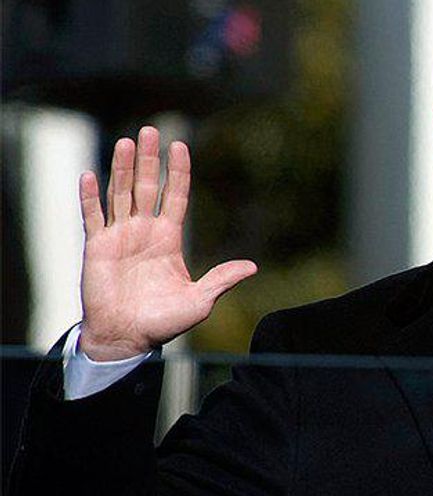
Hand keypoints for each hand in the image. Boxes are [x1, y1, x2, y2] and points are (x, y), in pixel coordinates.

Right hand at [78, 126, 256, 360]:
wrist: (127, 337)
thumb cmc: (163, 323)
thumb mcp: (200, 301)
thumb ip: (221, 280)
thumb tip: (253, 268)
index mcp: (168, 239)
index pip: (175, 196)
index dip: (177, 171)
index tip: (180, 145)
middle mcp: (143, 231)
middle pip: (145, 186)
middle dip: (148, 159)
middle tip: (150, 131)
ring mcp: (118, 236)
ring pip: (119, 193)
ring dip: (121, 168)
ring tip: (126, 142)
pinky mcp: (96, 246)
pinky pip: (92, 216)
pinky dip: (89, 196)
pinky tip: (90, 174)